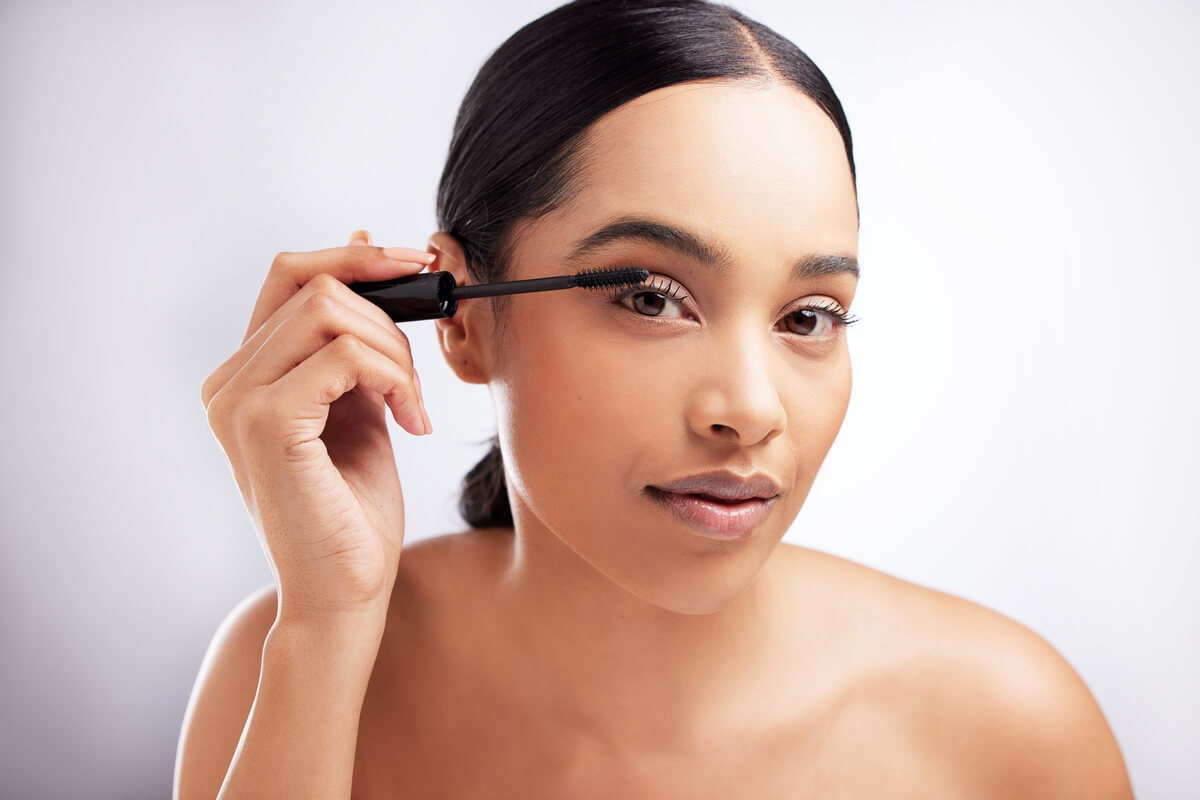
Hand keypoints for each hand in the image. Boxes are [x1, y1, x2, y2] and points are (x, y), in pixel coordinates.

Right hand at [201, 230, 434, 622]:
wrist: (344, 592)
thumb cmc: (353, 510)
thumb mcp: (358, 406)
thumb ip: (354, 340)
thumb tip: (366, 243)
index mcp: (245, 374)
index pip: (290, 273)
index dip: (357, 256)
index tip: (419, 264)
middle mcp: (228, 382)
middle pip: (315, 284)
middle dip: (389, 317)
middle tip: (417, 380)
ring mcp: (238, 401)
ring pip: (331, 311)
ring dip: (395, 353)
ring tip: (412, 407)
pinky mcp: (266, 423)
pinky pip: (345, 356)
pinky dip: (393, 378)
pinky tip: (410, 423)